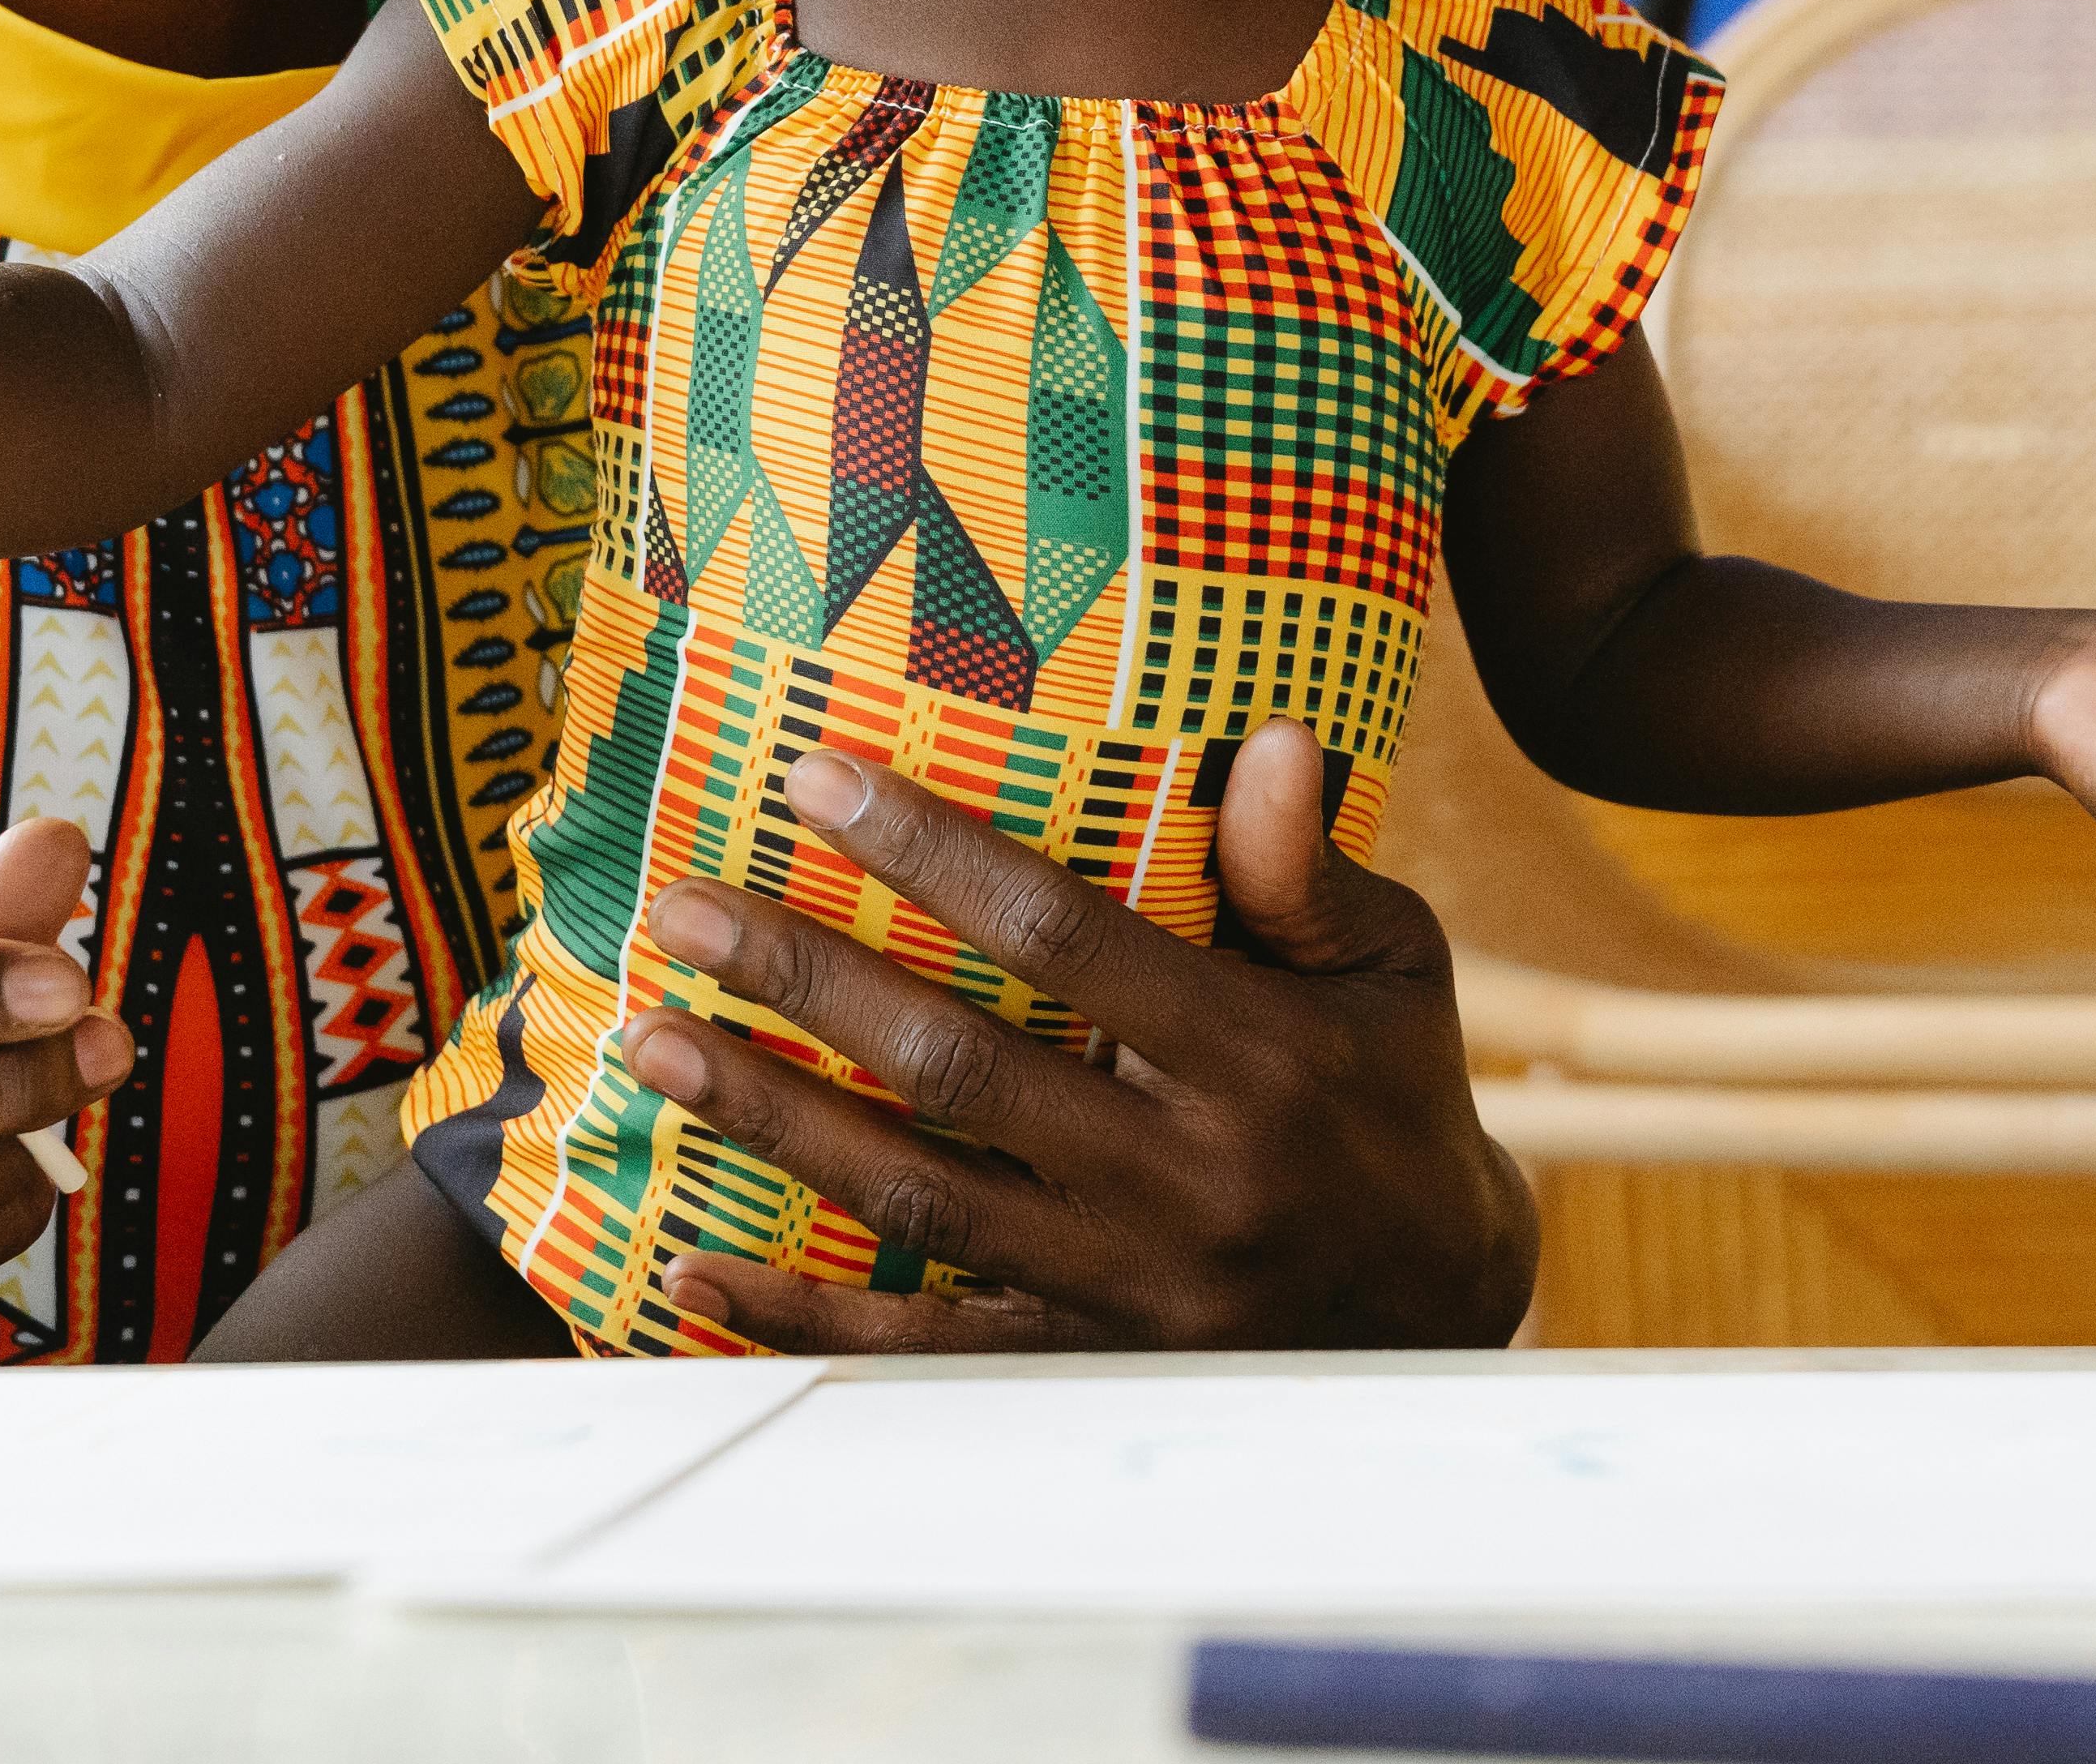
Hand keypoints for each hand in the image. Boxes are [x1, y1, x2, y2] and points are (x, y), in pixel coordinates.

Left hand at [609, 718, 1534, 1353]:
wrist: (1442, 1306)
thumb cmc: (1393, 1093)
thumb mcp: (1392, 968)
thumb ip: (1305, 870)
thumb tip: (1266, 737)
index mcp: (1254, 1055)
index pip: (1066, 938)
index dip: (934, 855)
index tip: (814, 777)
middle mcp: (1183, 1176)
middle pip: (961, 1068)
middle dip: (808, 981)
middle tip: (683, 908)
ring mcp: (1125, 1283)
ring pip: (918, 1199)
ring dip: (773, 1123)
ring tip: (653, 1043)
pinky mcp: (1084, 1359)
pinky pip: (923, 1347)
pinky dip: (801, 1319)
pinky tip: (690, 1273)